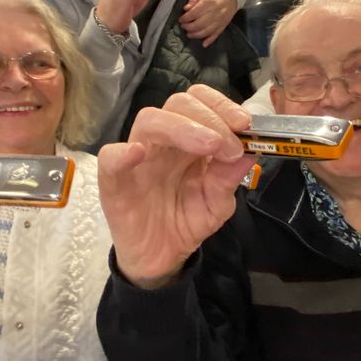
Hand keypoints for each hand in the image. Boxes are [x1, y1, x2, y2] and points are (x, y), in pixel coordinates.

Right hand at [98, 84, 257, 288]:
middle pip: (178, 103)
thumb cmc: (185, 221)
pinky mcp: (113, 182)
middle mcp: (163, 141)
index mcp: (189, 139)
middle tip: (229, 145)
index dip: (222, 106)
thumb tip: (250, 152)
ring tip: (209, 146)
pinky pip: (110, 158)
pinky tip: (138, 154)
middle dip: (209, 117)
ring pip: (149, 120)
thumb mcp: (217, 204)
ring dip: (182, 127)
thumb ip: (229, 178)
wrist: (161, 257)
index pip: (201, 102)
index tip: (245, 124)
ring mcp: (137, 158)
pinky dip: (123, 153)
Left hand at [180, 0, 237, 46]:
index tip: (181, 19)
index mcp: (209, 2)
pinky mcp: (224, 24)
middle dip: (188, 27)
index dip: (185, 18)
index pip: (193, 13)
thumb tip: (186, 8)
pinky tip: (203, 44)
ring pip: (206, 31)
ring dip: (196, 35)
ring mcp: (220, 20)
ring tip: (189, 34)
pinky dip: (210, 40)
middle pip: (198, 24)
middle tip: (183, 26)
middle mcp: (214, 12)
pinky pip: (216, 34)